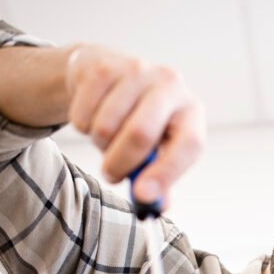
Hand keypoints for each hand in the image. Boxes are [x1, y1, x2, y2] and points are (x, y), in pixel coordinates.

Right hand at [64, 45, 205, 206]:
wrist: (110, 74)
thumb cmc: (140, 120)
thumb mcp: (158, 149)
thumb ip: (159, 180)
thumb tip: (156, 206)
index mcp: (191, 111)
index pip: (189, 144)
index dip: (166, 173)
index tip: (142, 196)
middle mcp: (170, 85)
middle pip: (140, 135)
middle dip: (119, 165)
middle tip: (112, 175)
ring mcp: (137, 70)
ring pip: (105, 128)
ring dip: (99, 145)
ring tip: (107, 137)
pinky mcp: (103, 66)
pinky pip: (82, 116)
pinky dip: (82, 127)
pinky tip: (93, 114)